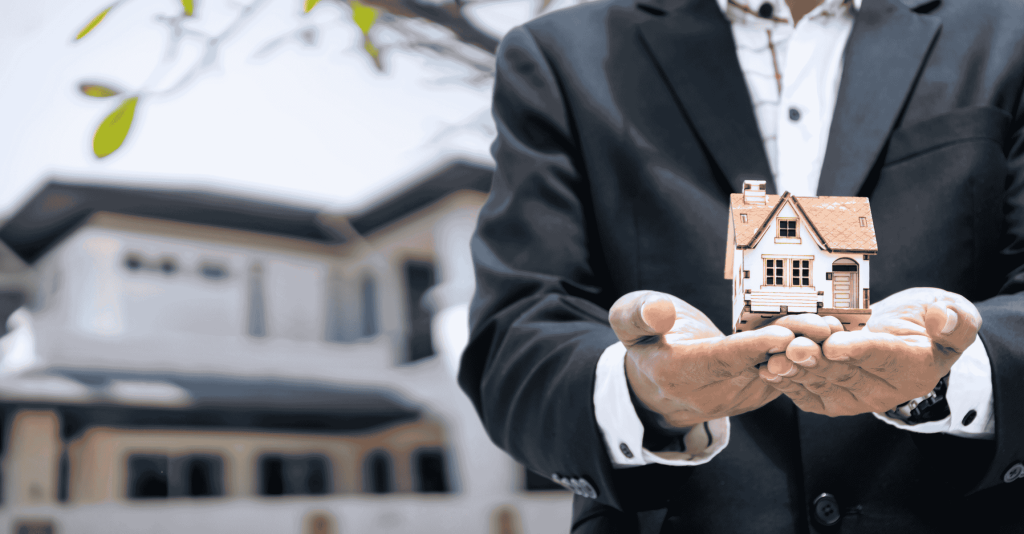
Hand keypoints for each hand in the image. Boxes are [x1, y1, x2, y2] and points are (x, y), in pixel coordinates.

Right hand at [610, 291, 822, 428]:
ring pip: (776, 372)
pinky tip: (824, 337)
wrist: (658, 382)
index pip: (720, 361)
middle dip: (792, 346)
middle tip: (822, 326)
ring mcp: (735, 398)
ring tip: (831, 328)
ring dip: (804, 353)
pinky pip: (783, 376)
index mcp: (677, 374)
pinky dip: (803, 358)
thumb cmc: (647, 340)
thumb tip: (661, 311)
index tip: (780, 334)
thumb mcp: (627, 322)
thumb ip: (637, 315)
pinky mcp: (755, 395)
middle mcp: (709, 393)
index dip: (751, 349)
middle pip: (756, 366)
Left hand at [759, 288, 981, 416]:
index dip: (857, 350)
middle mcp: (880, 387)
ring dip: (794, 369)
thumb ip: (956, 321)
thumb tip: (941, 317)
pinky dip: (787, 380)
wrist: (910, 336)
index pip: (881, 357)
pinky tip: (767, 368)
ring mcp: (853, 392)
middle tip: (793, 347)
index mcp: (911, 369)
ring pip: (819, 380)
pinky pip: (807, 391)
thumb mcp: (960, 317)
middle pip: (843, 371)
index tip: (835, 344)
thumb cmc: (934, 324)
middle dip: (816, 359)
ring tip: (773, 357)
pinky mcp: (831, 392)